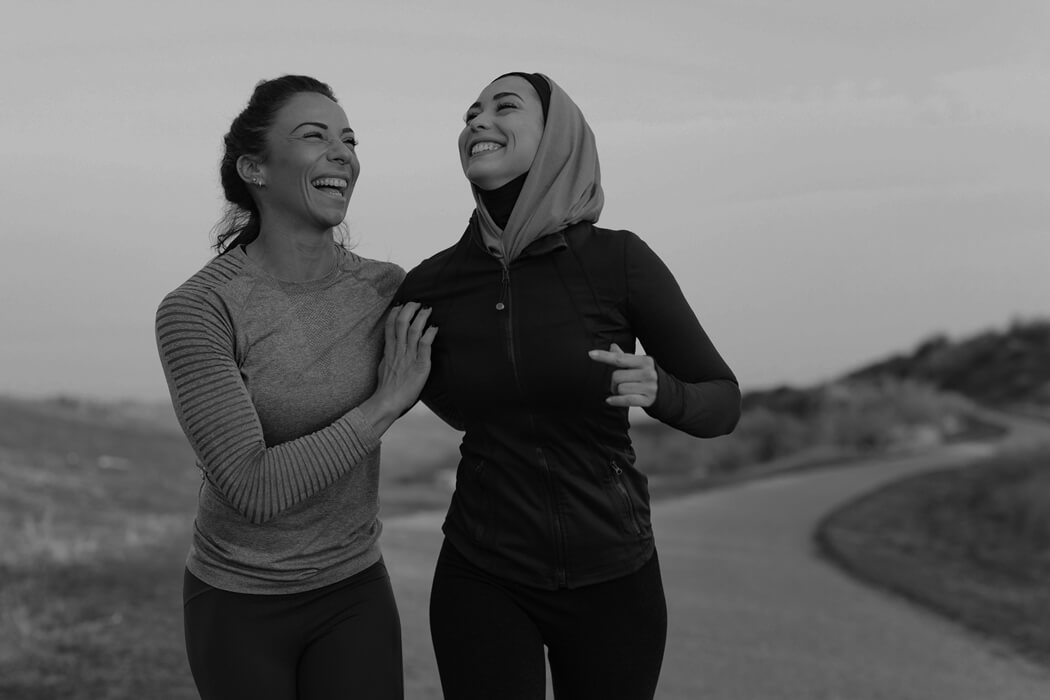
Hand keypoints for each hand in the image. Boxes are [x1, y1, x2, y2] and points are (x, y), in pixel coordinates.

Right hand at [361, 302, 437, 434]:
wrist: (387, 402)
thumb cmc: (386, 389)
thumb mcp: (383, 368)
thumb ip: (388, 357)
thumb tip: (390, 351)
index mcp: (389, 351)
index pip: (390, 325)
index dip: (395, 312)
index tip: (401, 304)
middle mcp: (398, 350)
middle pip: (401, 322)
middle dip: (409, 309)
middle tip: (417, 302)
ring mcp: (409, 357)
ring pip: (414, 330)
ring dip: (421, 317)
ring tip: (427, 309)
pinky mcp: (420, 365)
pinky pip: (425, 346)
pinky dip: (430, 334)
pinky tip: (435, 327)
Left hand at [588, 343, 657, 407]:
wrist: (667, 393)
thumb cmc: (647, 376)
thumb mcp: (638, 364)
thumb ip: (624, 357)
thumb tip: (612, 347)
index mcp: (645, 361)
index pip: (619, 358)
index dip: (604, 356)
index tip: (591, 354)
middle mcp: (648, 373)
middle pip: (616, 376)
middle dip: (613, 382)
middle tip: (618, 384)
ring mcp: (649, 387)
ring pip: (620, 388)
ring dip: (616, 391)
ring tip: (623, 391)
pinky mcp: (648, 400)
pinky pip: (626, 400)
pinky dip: (616, 400)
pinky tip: (610, 400)